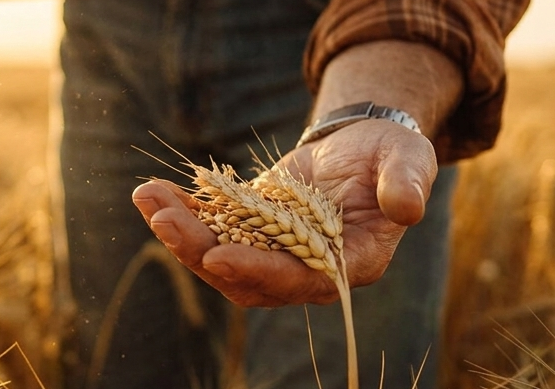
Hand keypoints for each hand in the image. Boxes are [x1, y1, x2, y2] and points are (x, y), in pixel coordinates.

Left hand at [131, 120, 437, 306]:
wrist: (362, 146)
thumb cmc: (392, 153)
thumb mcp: (407, 157)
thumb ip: (405, 181)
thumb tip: (406, 207)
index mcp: (349, 262)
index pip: (300, 279)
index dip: (258, 271)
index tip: (217, 256)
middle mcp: (306, 267)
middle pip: (246, 276)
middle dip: (201, 251)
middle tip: (164, 221)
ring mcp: (273, 253)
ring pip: (218, 256)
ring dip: (180, 233)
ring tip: (148, 198)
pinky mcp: (249, 232)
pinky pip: (209, 230)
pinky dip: (180, 213)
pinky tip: (151, 192)